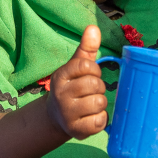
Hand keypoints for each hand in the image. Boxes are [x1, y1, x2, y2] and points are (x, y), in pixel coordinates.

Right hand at [44, 25, 108, 139]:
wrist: (56, 117)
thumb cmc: (72, 87)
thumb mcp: (76, 67)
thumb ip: (86, 48)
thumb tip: (93, 27)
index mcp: (61, 76)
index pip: (87, 66)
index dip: (95, 71)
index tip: (90, 75)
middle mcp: (60, 95)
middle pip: (95, 85)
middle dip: (99, 88)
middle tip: (92, 92)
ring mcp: (67, 114)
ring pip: (99, 103)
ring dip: (101, 104)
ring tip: (91, 104)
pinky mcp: (75, 130)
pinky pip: (99, 122)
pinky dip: (101, 119)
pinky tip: (92, 116)